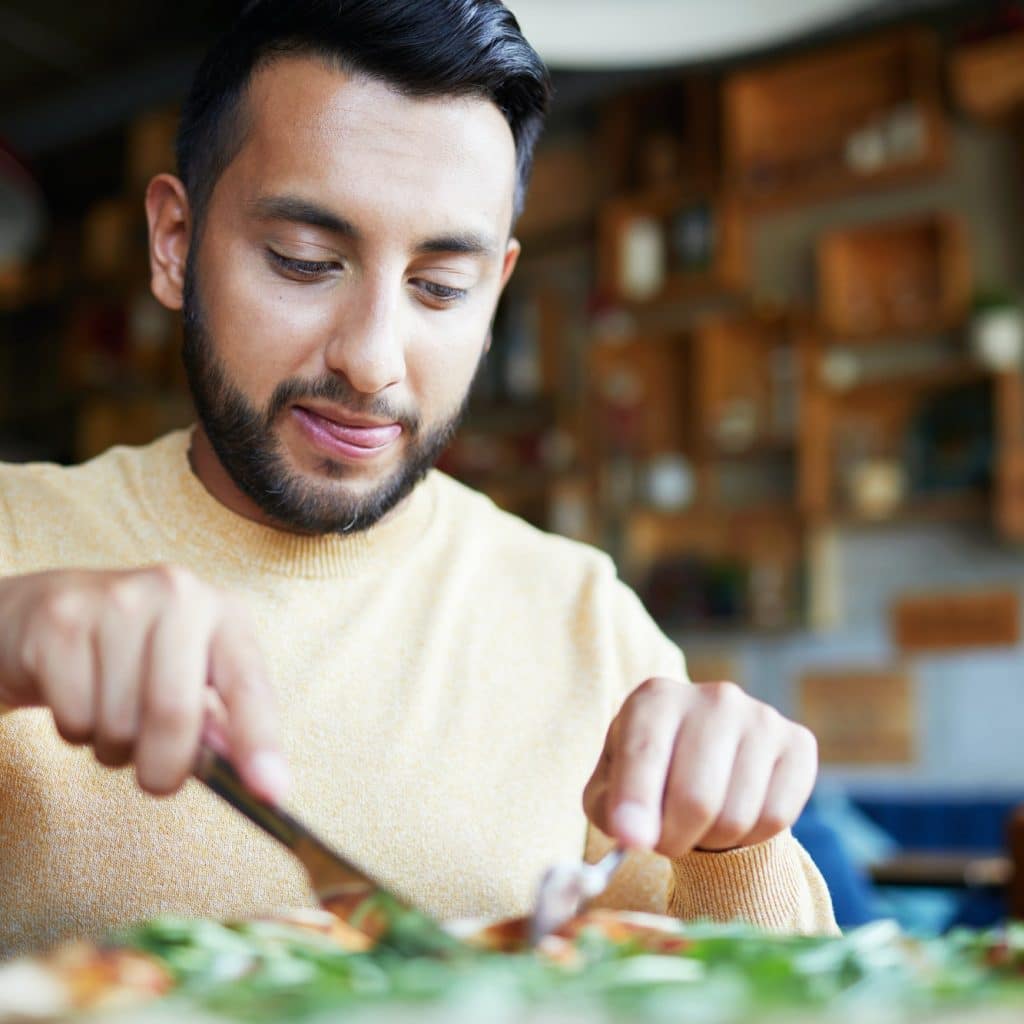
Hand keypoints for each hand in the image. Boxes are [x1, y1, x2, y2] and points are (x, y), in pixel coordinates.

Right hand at [0, 566, 286, 800]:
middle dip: (165, 767)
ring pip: (118, 724)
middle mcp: (176, 594)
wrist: (43, 610)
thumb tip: (248, 777)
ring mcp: (114, 601)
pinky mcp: (59, 621)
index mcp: (222, 612)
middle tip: (158, 779)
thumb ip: (219, 722)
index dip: (259, 740)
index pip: (248, 684)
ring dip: (114, 747)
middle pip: (175, 712)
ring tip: (110, 714)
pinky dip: (75, 731)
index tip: (271, 792)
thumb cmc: (135, 654)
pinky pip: (72, 718)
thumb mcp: (191, 673)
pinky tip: (77, 696)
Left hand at [583, 678, 816, 855]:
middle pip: (696, 798)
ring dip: (711, 841)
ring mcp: (761, 717)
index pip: (646, 752)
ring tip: (697, 824)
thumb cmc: (648, 776)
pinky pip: (776, 817)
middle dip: (674, 838)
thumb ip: (610, 810)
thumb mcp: (611, 787)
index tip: (632, 839)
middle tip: (664, 842)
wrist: (705, 760)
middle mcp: (713, 698)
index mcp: (655, 698)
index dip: (637, 803)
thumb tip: (632, 834)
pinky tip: (735, 815)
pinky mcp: (798, 743)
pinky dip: (750, 837)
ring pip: (736, 816)